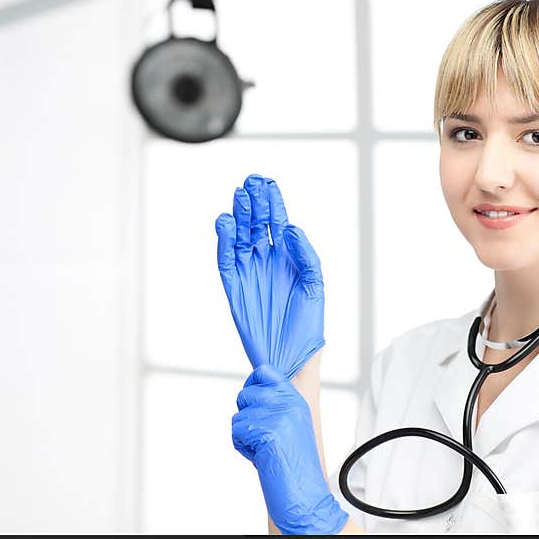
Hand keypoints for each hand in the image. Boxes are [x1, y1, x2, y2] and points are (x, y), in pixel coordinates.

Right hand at [215, 174, 324, 380]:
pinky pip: (226, 260)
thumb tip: (290, 228)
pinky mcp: (234, 286)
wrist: (291, 356)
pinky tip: (226, 223)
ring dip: (239, 216)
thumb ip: (305, 254)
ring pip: (240, 236)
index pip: (277, 221)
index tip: (267, 182)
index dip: (272, 201)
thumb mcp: (314, 284)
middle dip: (254, 202)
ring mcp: (248, 272)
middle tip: (250, 183)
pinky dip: (224, 242)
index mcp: (288, 257)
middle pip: (256, 223)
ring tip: (240, 197)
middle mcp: (266, 260)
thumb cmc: (307, 323)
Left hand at [231, 363, 348, 534]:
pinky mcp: (268, 431)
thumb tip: (250, 393)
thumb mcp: (291, 427)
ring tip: (263, 450)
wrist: (306, 495)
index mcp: (296, 400)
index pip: (265, 372)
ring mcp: (279, 416)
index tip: (251, 403)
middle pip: (246, 394)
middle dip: (245, 417)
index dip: (252, 384)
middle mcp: (289, 403)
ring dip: (244, 436)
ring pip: (238, 417)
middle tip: (261, 437)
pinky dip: (243, 448)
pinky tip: (260, 457)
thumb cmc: (295, 466)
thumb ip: (275, 406)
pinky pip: (237, 433)